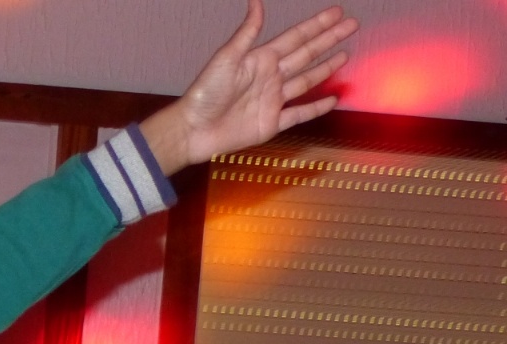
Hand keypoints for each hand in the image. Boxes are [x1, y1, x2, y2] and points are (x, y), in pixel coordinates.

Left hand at [141, 0, 358, 175]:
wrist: (193, 130)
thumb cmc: (204, 93)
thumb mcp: (226, 58)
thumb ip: (247, 33)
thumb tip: (256, 2)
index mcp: (260, 59)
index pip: (296, 38)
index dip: (317, 25)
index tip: (337, 12)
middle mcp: (270, 77)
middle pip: (306, 54)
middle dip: (329, 39)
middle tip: (352, 25)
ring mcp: (273, 100)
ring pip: (306, 81)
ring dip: (325, 68)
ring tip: (344, 55)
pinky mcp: (272, 123)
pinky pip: (299, 114)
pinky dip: (316, 107)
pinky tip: (332, 99)